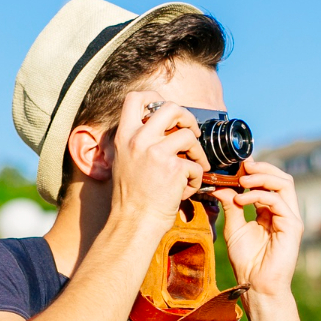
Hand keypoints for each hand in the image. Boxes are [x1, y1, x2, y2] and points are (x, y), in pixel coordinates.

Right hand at [107, 93, 205, 243]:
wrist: (134, 223)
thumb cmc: (130, 198)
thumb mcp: (124, 161)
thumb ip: (136, 142)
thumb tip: (158, 128)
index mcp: (124, 136)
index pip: (135, 98)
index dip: (154, 98)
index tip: (165, 109)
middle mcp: (139, 140)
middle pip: (171, 107)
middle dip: (187, 117)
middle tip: (191, 133)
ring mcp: (157, 153)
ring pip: (189, 135)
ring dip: (196, 152)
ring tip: (193, 167)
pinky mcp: (175, 168)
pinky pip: (196, 166)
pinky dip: (196, 179)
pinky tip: (185, 191)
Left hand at [212, 159, 302, 299]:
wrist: (256, 285)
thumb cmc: (247, 262)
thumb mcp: (234, 228)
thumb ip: (231, 206)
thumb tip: (220, 186)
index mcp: (270, 211)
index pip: (269, 182)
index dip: (255, 170)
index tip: (236, 164)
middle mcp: (283, 212)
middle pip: (281, 178)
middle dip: (262, 168)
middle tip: (242, 165)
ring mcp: (290, 218)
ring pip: (284, 184)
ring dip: (262, 177)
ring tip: (242, 179)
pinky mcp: (292, 226)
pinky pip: (277, 201)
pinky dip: (258, 195)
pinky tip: (241, 199)